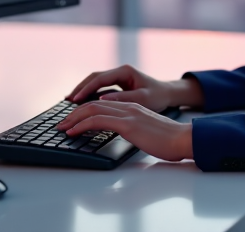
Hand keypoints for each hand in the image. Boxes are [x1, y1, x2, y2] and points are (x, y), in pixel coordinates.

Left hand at [56, 100, 192, 161]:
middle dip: (73, 113)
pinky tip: (73, 132)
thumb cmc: (169, 141)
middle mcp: (128, 107)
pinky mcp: (128, 124)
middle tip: (61, 124)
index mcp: (132, 107)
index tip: (72, 121)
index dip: (84, 111)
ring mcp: (128, 113)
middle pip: (93, 104)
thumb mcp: (145, 134)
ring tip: (62, 128)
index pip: (102, 104)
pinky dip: (81, 125)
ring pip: (92, 109)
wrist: (183, 139)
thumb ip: (132, 131)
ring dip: (73, 118)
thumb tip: (120, 138)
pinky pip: (98, 120)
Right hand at [66, 64, 203, 111]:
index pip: (100, 79)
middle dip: (80, 88)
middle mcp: (119, 72)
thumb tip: (103, 100)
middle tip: (68, 101)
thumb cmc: (158, 96)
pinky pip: (99, 87)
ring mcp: (118, 77)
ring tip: (70, 101)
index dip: (86, 89)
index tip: (76, 99)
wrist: (168, 94)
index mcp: (125, 72)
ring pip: (95, 82)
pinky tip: (82, 101)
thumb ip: (123, 98)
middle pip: (93, 78)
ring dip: (83, 90)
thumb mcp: (142, 99)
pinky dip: (90, 93)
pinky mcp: (118, 84)